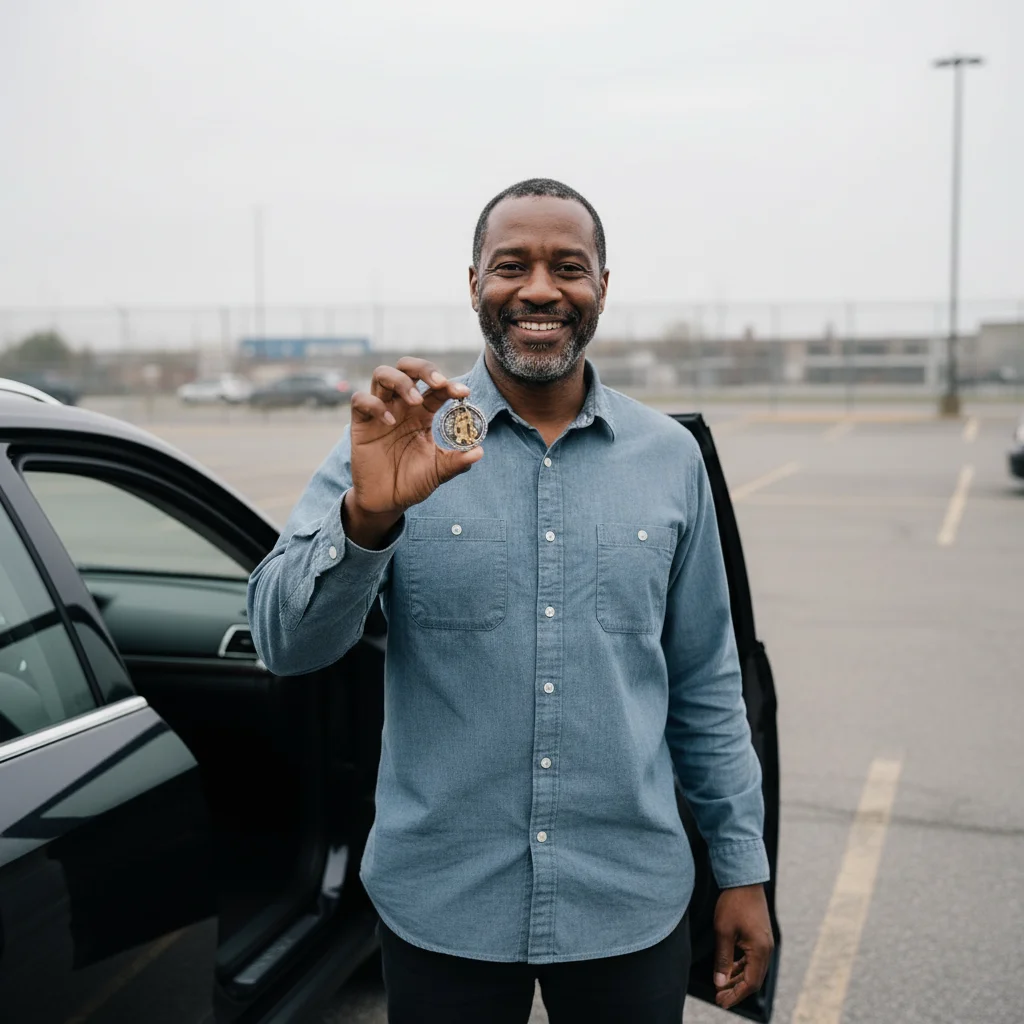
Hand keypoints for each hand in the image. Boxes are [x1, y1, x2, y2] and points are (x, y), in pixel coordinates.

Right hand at [345, 358, 482, 537]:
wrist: (386, 502)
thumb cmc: (412, 482)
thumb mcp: (439, 472)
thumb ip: (458, 461)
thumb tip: (479, 452)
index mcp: (422, 412)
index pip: (436, 388)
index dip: (450, 385)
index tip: (464, 393)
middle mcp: (401, 406)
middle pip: (407, 367)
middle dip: (423, 368)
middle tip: (438, 383)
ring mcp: (380, 412)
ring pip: (382, 375)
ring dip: (401, 381)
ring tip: (416, 401)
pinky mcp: (360, 424)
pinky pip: (360, 401)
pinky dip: (375, 405)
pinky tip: (389, 421)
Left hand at [712, 884, 773, 1009]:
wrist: (744, 879)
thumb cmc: (733, 903)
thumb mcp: (723, 931)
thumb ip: (723, 959)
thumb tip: (720, 983)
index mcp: (760, 950)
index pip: (750, 983)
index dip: (736, 995)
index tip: (721, 1002)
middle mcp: (766, 949)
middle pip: (753, 979)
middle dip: (736, 990)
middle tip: (719, 997)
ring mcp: (765, 943)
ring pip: (753, 970)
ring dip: (739, 979)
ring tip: (722, 987)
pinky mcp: (761, 937)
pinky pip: (753, 959)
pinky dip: (742, 967)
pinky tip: (730, 970)